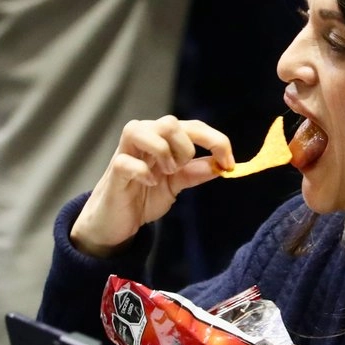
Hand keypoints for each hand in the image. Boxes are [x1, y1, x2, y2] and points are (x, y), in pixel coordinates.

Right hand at [70, 116, 233, 255]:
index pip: (192, 126)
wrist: (116, 221)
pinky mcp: (114, 170)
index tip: (229, 163)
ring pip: (146, 130)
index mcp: (162, 138)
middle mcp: (143, 137)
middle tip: (180, 170)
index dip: (215, 140)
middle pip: (170, 122)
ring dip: (163, 153)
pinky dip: (144, 172)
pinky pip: (128, 162)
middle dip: (185, 148)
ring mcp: (126, 151)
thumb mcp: (176, 185)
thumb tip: (222, 165)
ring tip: (165, 173)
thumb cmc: (144, 196)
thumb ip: (195, 173)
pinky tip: (149, 182)